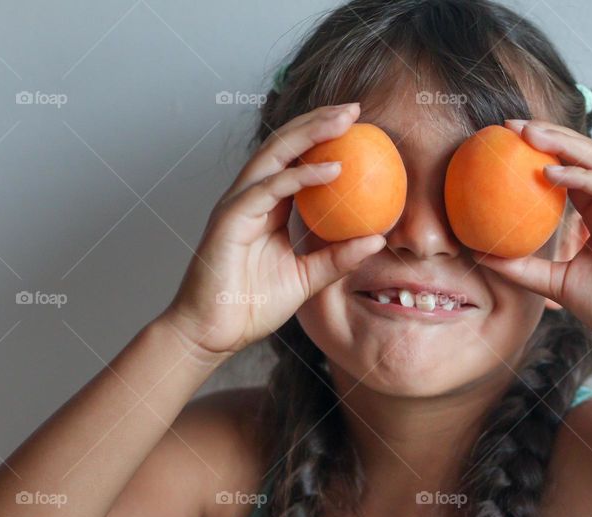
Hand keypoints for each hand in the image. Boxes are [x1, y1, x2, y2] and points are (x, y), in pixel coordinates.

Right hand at [158, 103, 384, 361]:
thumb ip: (338, 258)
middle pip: (285, 146)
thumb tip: (378, 239)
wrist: (213, 333)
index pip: (296, 161)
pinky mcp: (231, 219)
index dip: (322, 139)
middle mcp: (251, 197)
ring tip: (345, 120)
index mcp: (267, 207)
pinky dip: (300, 176)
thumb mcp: (307, 279)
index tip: (359, 127)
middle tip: (355, 108)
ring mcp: (238, 204)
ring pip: (275, 155)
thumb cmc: (251, 306)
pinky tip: (332, 170)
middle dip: (319, 121)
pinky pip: (269, 188)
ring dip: (310, 133)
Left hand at [475, 119, 591, 360]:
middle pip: (583, 157)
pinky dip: (583, 179)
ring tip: (529, 135)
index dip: (540, 152)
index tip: (503, 142)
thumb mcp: (557, 283)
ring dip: (563, 146)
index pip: (570, 171)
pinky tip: (551, 173)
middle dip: (548, 136)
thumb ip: (523, 267)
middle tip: (511, 125)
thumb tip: (481, 255)